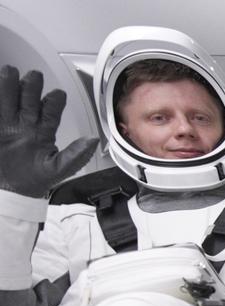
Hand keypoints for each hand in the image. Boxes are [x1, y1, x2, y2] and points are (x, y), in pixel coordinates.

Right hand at [0, 66, 97, 197]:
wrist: (9, 191)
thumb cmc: (34, 180)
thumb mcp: (57, 169)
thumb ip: (75, 156)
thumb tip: (93, 141)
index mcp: (43, 131)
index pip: (50, 112)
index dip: (54, 102)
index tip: (57, 94)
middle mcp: (25, 123)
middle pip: (28, 100)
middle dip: (31, 87)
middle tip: (33, 76)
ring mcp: (6, 123)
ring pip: (8, 99)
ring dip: (8, 86)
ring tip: (9, 72)